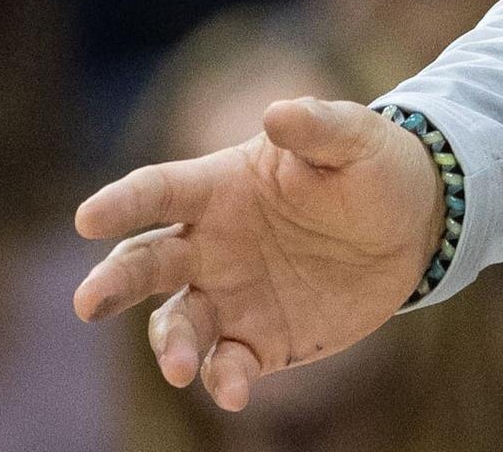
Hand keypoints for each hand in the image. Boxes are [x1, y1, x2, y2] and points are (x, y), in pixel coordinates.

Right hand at [74, 97, 444, 410]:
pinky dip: (224, 379)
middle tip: (88, 303)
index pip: (157, 192)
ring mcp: (229, 296)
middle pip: (145, 263)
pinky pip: (229, 363)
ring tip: (181, 367)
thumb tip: (278, 113)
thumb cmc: (372, 169)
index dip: (121, 204)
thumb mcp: (355, 140)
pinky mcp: (259, 340)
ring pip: (177, 323)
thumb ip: (316, 127)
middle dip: (114, 282)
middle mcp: (209, 244)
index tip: (87, 219)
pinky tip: (234, 390)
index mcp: (219, 187)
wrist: (415, 226)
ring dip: (171, 345)